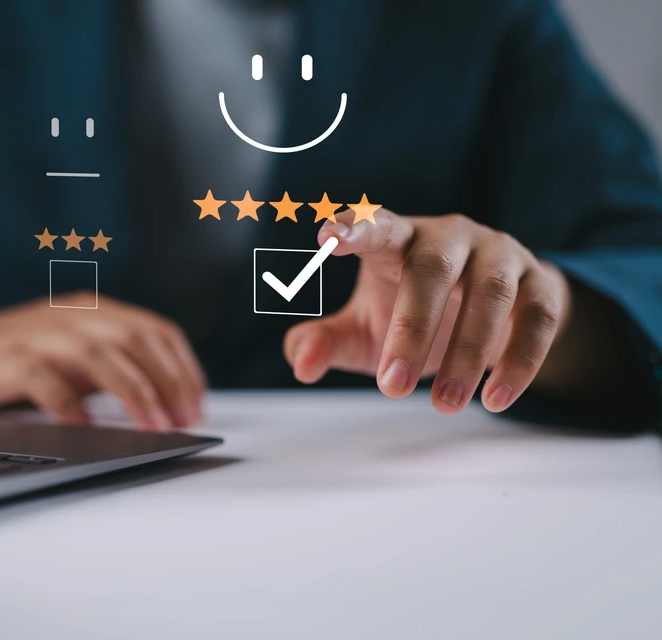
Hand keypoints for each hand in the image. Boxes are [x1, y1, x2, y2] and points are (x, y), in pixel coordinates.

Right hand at [0, 293, 205, 428]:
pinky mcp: (0, 360)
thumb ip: (119, 370)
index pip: (155, 330)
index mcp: (95, 313)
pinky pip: (40, 376)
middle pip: (133, 338)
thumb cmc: (23, 363)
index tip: (196, 407)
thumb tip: (172, 405)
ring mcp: (34, 334)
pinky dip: (67, 402)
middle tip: (181, 421)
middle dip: (165, 381)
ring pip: (94, 352)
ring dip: (130, 390)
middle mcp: (70, 317)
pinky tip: (85, 427)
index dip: (183, 368)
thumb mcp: (80, 362)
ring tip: (150, 425)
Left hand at [285, 210, 572, 413]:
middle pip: (432, 268)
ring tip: (443, 405)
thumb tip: (301, 363)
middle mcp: (450, 237)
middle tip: (391, 386)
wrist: (495, 314)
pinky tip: (496, 398)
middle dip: (410, 329)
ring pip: (489, 294)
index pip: (376, 226)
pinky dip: (519, 360)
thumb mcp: (363, 330)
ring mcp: (500, 256)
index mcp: (399, 239)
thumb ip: (327, 341)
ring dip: (465, 354)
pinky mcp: (541, 284)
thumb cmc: (413, 313)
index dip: (354, 228)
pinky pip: (537, 318)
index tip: (327, 237)